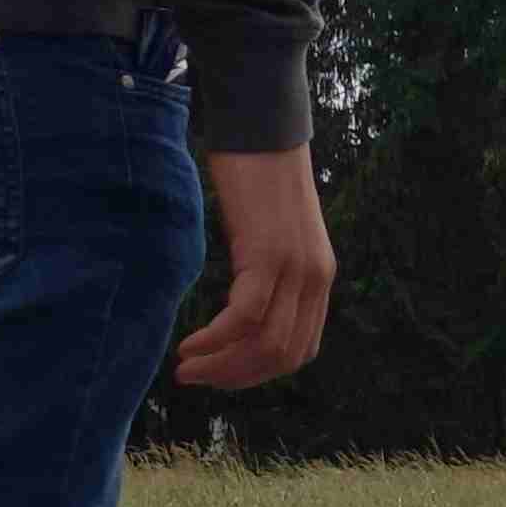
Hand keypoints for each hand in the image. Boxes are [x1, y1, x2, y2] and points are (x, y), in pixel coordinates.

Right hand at [178, 145, 335, 387]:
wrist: (260, 127)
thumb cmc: (256, 176)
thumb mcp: (270, 234)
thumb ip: (268, 271)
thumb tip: (243, 308)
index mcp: (319, 277)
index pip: (299, 350)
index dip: (258, 372)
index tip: (221, 374)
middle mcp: (315, 278)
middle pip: (282, 356)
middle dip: (236, 377)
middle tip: (196, 378)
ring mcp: (295, 268)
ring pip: (265, 344)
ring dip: (222, 365)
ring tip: (187, 368)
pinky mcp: (269, 255)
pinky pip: (245, 317)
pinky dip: (216, 340)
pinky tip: (190, 345)